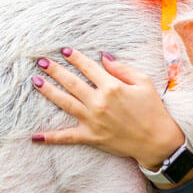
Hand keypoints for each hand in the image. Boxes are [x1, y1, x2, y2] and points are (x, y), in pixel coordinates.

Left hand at [31, 49, 185, 170]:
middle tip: (41, 61)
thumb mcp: (143, 82)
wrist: (157, 141)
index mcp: (112, 87)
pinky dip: (50, 138)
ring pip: (65, 102)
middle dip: (55, 70)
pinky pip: (67, 137)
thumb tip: (103, 57)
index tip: (64, 50)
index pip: (88, 68)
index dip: (75, 58)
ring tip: (35, 81)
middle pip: (71, 82)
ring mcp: (92, 120)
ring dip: (48, 91)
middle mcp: (99, 102)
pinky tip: (35, 137)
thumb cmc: (152, 110)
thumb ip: (121, 68)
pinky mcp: (90, 137)